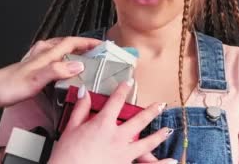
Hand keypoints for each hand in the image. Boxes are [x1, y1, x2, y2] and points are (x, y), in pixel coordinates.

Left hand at [0, 36, 100, 109]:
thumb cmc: (7, 87)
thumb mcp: (35, 80)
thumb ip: (57, 71)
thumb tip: (79, 65)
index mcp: (45, 56)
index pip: (72, 43)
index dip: (88, 42)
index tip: (102, 45)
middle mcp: (41, 56)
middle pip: (65, 43)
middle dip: (82, 44)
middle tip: (95, 49)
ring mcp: (35, 62)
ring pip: (57, 50)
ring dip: (70, 50)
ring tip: (81, 56)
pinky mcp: (30, 71)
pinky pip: (50, 60)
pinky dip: (59, 60)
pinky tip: (58, 69)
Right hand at [48, 81, 176, 163]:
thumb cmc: (66, 155)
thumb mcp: (70, 128)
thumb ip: (80, 109)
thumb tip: (84, 92)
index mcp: (103, 124)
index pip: (116, 101)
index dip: (123, 90)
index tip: (129, 83)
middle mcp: (117, 137)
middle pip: (139, 120)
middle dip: (151, 111)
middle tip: (159, 105)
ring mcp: (123, 153)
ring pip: (147, 142)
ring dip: (159, 135)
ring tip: (168, 130)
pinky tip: (172, 162)